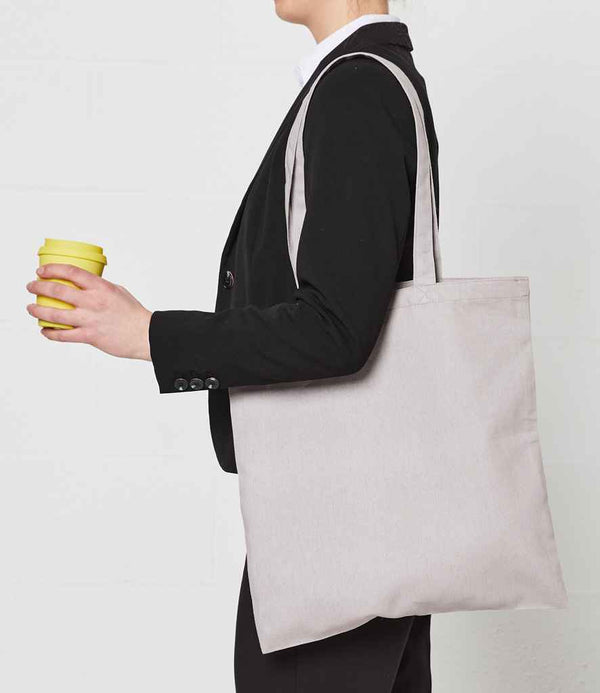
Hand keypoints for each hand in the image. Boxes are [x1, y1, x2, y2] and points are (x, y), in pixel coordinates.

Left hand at [25, 264, 152, 360]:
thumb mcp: (118, 291)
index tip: (42, 271)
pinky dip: (50, 333)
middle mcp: (93, 302)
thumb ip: (100, 288)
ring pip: (54, 314)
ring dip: (38, 310)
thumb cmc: (133, 313)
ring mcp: (89, 319)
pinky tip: (45, 331)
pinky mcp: (89, 336)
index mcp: (101, 287)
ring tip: (31, 308)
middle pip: (57, 290)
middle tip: (31, 286)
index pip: (71, 272)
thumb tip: (85, 285)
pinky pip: (63, 335)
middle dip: (38, 286)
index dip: (52, 269)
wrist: (144, 334)